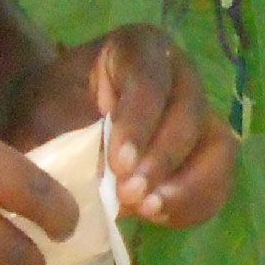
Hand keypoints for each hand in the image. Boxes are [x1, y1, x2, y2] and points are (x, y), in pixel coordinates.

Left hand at [8, 26, 236, 227]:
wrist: (57, 119)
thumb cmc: (51, 106)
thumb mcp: (46, 109)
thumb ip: (67, 133)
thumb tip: (92, 177)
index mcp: (140, 47)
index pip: (150, 80)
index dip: (139, 124)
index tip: (118, 165)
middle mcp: (180, 73)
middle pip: (189, 114)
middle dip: (161, 160)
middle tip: (129, 196)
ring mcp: (201, 112)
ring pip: (217, 148)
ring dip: (188, 186)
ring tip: (149, 211)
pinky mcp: (207, 150)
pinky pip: (218, 179)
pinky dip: (194, 204)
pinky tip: (159, 217)